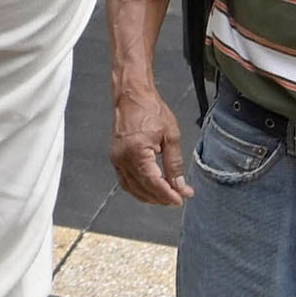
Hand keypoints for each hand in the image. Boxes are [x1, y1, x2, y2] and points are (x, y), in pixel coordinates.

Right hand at [113, 85, 192, 205]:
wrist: (132, 97)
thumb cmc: (151, 110)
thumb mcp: (171, 136)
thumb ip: (175, 164)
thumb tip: (179, 185)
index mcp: (137, 152)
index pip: (153, 183)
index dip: (168, 195)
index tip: (180, 199)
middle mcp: (123, 158)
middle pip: (143, 189)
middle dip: (162, 197)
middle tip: (179, 197)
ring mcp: (116, 159)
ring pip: (132, 189)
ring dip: (150, 196)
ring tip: (167, 196)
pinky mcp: (115, 158)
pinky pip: (125, 181)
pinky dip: (138, 189)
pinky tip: (151, 190)